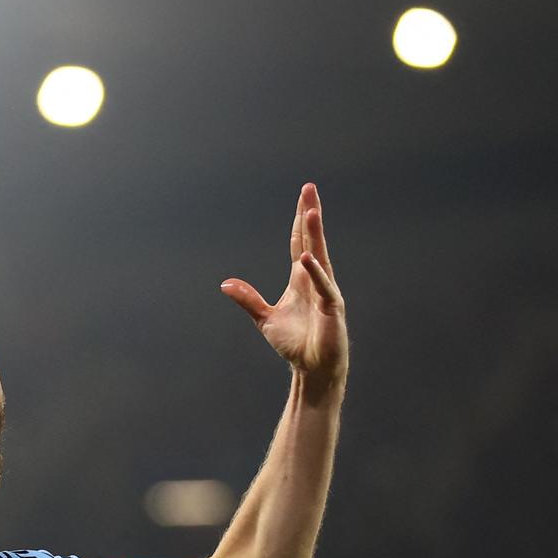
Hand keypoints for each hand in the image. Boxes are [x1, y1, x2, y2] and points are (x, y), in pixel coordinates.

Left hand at [220, 183, 348, 387]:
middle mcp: (315, 280)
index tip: (303, 198)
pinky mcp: (332, 309)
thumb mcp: (265, 318)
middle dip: (310, 215)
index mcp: (301, 279)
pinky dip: (315, 273)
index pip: (299, 243)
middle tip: (309, 189)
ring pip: (319, 257)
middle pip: (312, 241)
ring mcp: (326, 292)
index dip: (299, 221)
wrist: (312, 369)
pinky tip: (307, 258)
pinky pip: (324, 287)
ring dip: (315, 235)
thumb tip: (225, 284)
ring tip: (311, 211)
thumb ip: (248, 299)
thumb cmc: (295, 344)